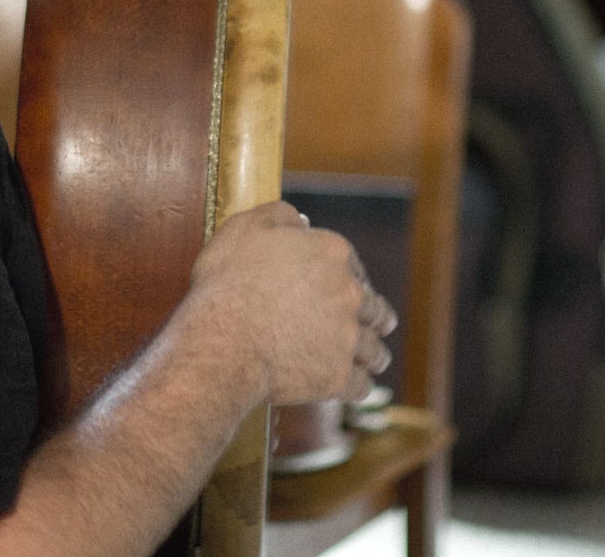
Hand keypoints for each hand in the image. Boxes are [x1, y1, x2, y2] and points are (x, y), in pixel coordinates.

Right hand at [187, 202, 395, 405]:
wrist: (223, 341)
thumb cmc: (228, 283)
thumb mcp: (245, 228)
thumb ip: (279, 217)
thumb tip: (300, 221)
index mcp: (332, 253)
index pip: (352, 264)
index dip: (350, 275)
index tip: (351, 285)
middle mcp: (349, 293)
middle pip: (374, 307)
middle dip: (378, 316)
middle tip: (382, 323)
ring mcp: (347, 338)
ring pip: (374, 349)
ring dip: (376, 353)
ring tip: (377, 360)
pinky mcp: (338, 376)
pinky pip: (361, 385)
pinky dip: (360, 387)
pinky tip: (358, 388)